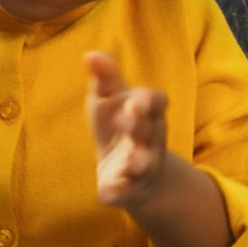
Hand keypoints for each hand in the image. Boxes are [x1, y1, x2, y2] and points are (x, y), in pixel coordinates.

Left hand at [86, 52, 170, 208]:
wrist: (132, 171)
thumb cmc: (119, 123)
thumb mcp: (111, 98)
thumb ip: (105, 77)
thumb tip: (90, 54)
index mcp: (147, 112)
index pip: (157, 102)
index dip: (149, 100)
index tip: (135, 97)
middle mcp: (149, 139)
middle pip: (151, 130)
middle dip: (142, 122)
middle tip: (132, 111)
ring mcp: (140, 166)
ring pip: (144, 163)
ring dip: (138, 161)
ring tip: (130, 161)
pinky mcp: (126, 188)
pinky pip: (124, 192)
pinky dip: (117, 192)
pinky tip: (106, 193)